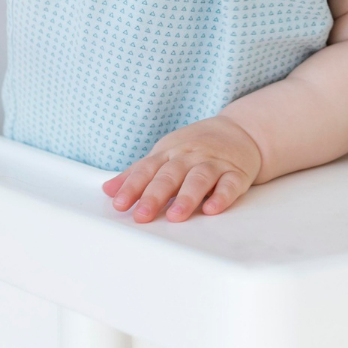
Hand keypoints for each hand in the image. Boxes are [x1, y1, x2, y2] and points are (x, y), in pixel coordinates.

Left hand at [102, 116, 263, 222]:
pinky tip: (212, 209)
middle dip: (156, 195)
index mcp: (170, 153)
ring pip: (200, 177)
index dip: (133, 187)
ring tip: (176, 216)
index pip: (148, 169)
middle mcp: (190, 157)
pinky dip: (222, 196)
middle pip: (171, 174)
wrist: (240, 131)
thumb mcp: (164, 154)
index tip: (119, 204)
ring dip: (187, 196)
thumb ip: (138, 174)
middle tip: (143, 215)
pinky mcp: (237, 173)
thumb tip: (108, 190)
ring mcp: (214, 163)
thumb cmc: (195, 148)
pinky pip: (230, 184)